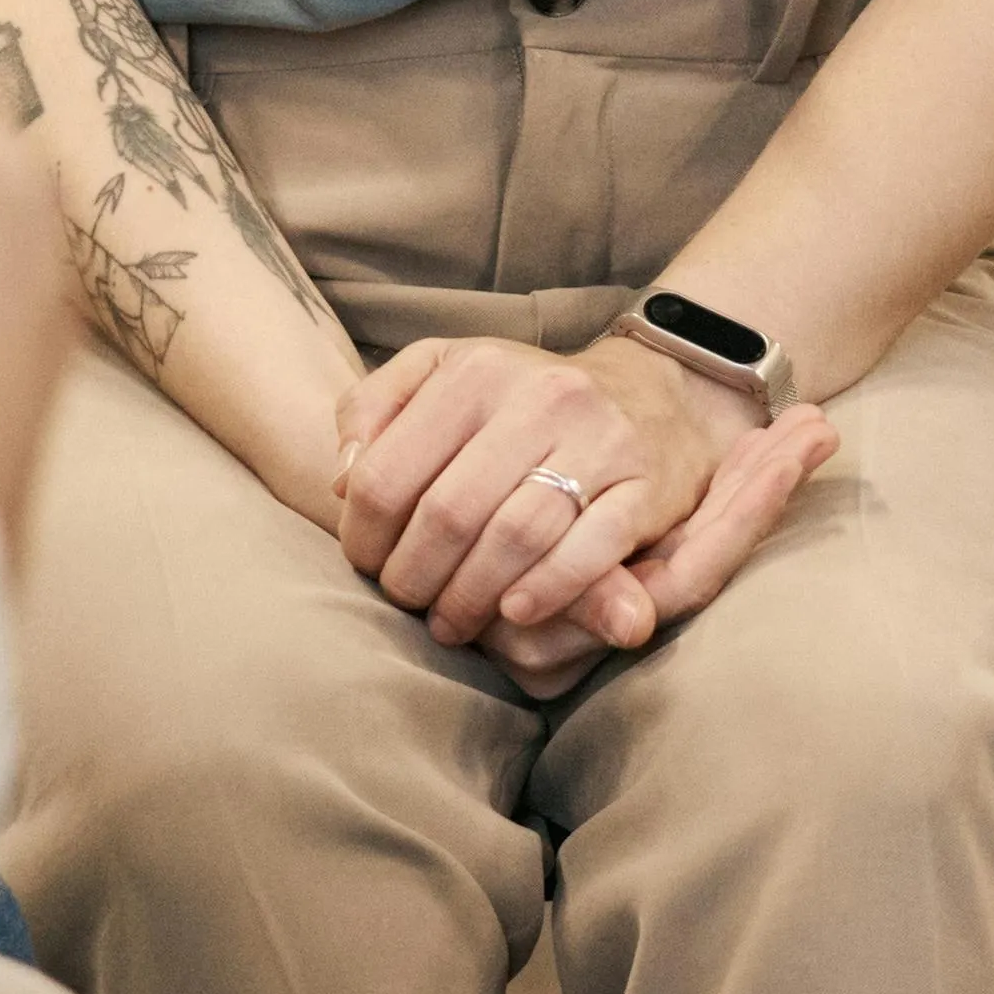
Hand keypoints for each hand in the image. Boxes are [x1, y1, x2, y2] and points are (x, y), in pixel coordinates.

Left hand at [335, 332, 728, 644]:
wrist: (652, 389)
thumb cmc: (523, 398)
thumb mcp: (444, 374)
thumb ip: (376, 408)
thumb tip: (341, 478)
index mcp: (476, 371)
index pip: (387, 472)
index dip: (362, 535)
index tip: (365, 564)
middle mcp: (540, 397)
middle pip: (447, 514)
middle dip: (413, 577)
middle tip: (407, 603)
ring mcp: (598, 440)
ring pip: (513, 537)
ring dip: (470, 597)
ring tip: (451, 622)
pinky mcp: (643, 485)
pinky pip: (587, 551)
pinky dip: (545, 592)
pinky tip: (514, 613)